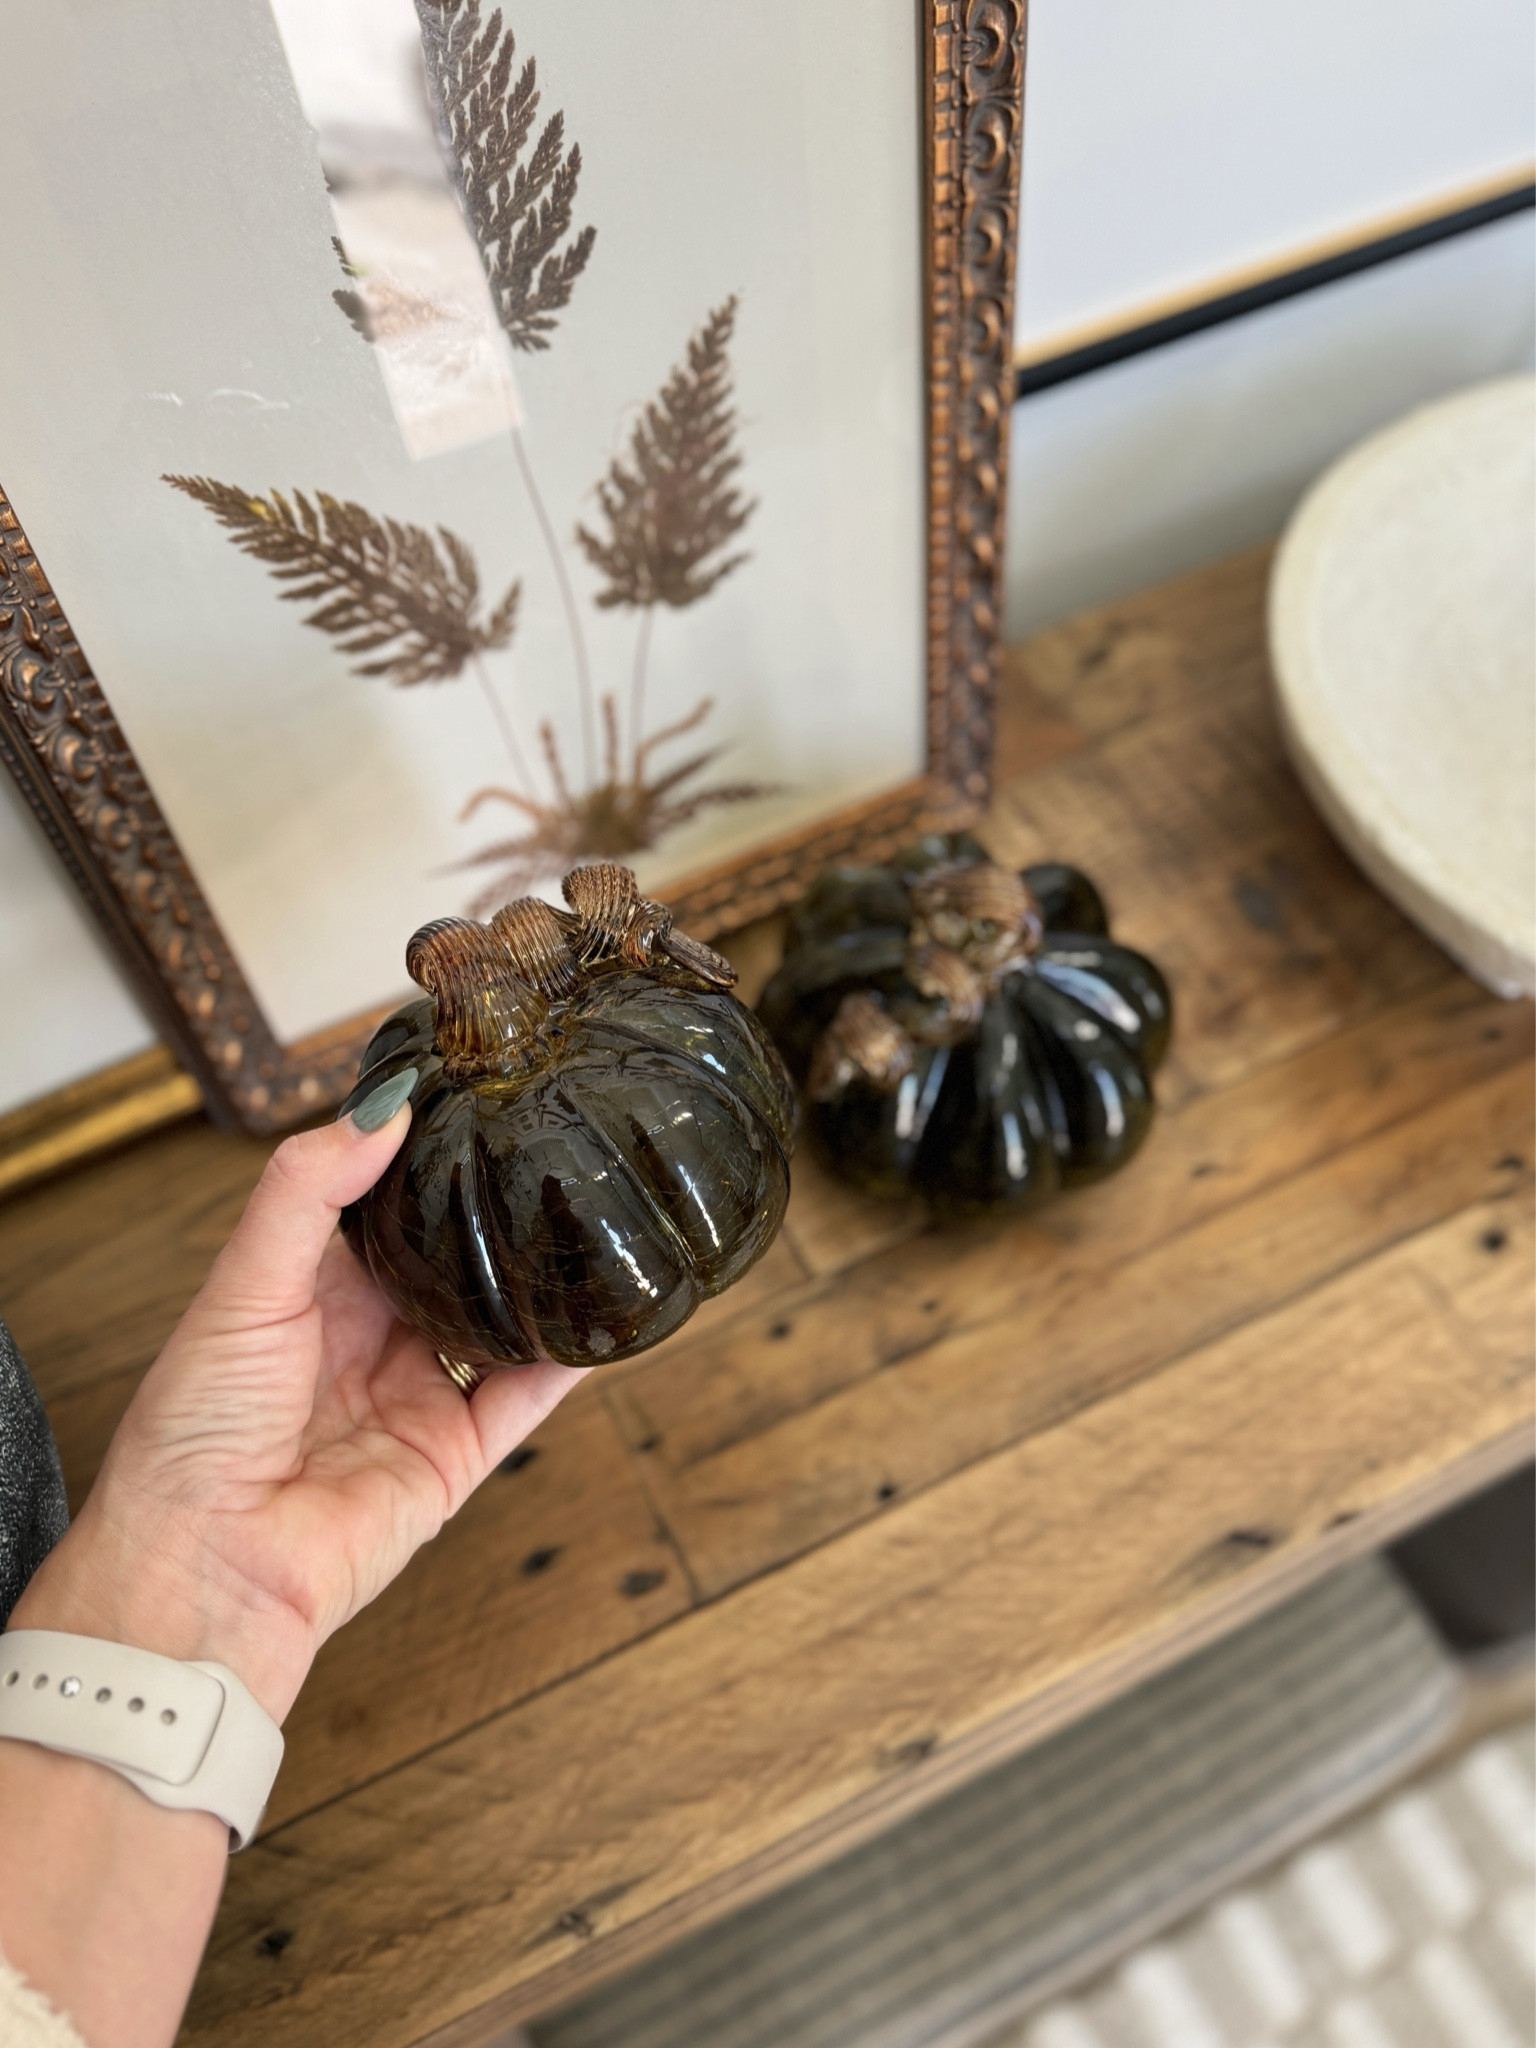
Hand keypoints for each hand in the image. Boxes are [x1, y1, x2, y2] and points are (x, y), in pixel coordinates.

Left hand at [11, 1095, 584, 1720]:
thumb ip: (306, 1192)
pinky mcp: (454, 1458)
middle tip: (547, 1142)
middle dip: (490, 1213)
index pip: (377, 1206)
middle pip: (447, 1262)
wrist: (204, 1571)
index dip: (419, 1155)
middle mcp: (366, 1341)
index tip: (471, 1094)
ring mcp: (414, 1399)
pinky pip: (525, 1399)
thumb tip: (382, 1107)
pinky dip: (567, 1359)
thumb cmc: (191, 1436)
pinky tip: (604, 1312)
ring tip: (588, 1215)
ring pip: (496, 1325)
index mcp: (307, 1294)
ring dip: (538, 1282)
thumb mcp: (241, 1287)